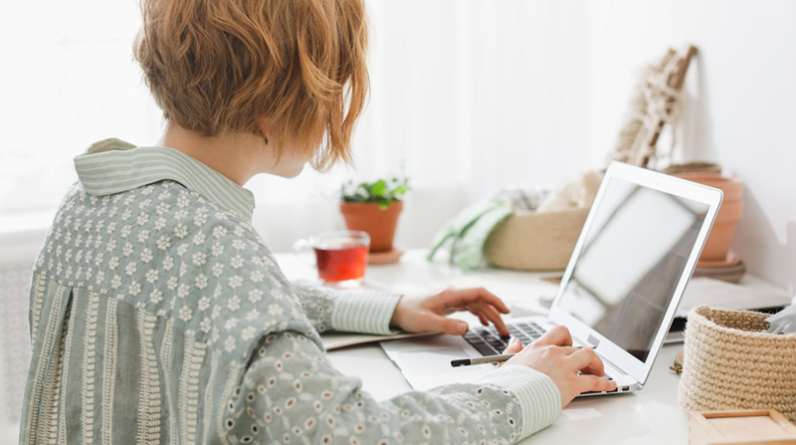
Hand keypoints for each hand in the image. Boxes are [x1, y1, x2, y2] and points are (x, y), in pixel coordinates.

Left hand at [390, 287, 510, 335]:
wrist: (397, 310)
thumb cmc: (409, 313)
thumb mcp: (428, 322)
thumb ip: (447, 325)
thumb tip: (467, 328)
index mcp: (450, 294)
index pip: (478, 292)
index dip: (494, 300)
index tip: (506, 311)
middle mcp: (453, 294)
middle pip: (480, 301)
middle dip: (495, 314)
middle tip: (505, 329)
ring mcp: (452, 299)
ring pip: (476, 305)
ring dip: (489, 315)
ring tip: (499, 328)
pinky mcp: (449, 304)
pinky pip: (469, 307)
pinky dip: (479, 314)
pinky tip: (484, 323)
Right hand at [501, 326, 616, 406]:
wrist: (511, 398)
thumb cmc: (507, 384)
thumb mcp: (505, 362)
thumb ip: (512, 351)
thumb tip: (515, 342)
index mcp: (538, 347)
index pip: (560, 332)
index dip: (568, 339)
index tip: (569, 346)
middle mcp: (553, 353)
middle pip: (577, 347)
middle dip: (584, 356)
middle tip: (586, 365)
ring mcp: (564, 367)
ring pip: (589, 356)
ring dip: (597, 363)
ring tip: (599, 372)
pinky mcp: (572, 383)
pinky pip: (595, 381)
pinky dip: (605, 383)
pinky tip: (610, 385)